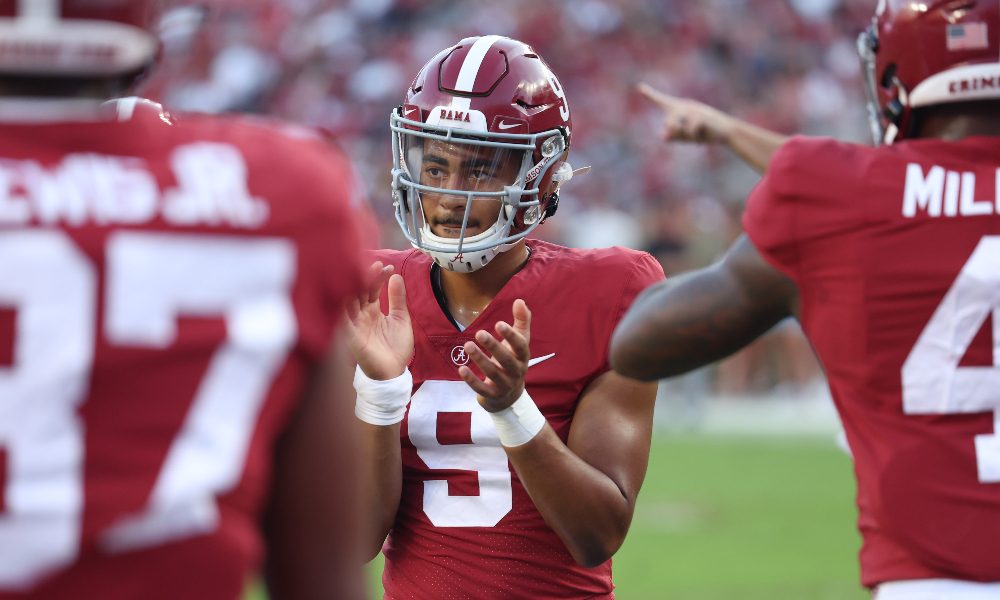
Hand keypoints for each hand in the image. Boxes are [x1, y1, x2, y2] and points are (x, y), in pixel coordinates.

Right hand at [344, 261, 412, 379]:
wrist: (393, 373)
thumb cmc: (396, 348)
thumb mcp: (401, 319)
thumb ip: (398, 298)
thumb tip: (396, 275)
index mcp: (372, 311)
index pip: (371, 288)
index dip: (377, 276)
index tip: (386, 266)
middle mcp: (360, 315)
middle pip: (358, 291)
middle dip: (365, 277)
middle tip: (374, 264)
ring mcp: (354, 325)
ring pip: (348, 301)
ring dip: (354, 287)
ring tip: (363, 272)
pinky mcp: (350, 336)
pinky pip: (342, 319)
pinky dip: (343, 306)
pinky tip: (347, 292)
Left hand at [459, 299, 530, 412]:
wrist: (510, 396)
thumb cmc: (512, 360)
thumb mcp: (519, 342)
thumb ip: (521, 321)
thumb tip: (520, 300)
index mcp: (523, 357)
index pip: (520, 346)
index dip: (511, 336)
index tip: (498, 324)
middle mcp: (517, 372)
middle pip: (506, 360)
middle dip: (493, 346)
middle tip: (479, 333)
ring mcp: (505, 385)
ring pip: (493, 373)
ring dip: (480, 359)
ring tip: (468, 345)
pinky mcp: (493, 395)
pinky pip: (482, 389)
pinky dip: (472, 380)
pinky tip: (461, 369)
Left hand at [637, 82, 733, 144]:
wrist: (725, 131)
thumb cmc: (704, 133)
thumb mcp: (686, 137)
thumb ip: (674, 136)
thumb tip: (663, 137)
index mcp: (678, 109)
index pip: (662, 102)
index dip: (650, 95)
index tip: (639, 87)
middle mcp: (684, 106)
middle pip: (668, 123)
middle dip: (676, 134)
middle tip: (691, 136)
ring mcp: (692, 109)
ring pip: (677, 127)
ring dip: (687, 136)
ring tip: (698, 134)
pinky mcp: (700, 115)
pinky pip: (690, 131)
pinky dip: (696, 137)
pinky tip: (705, 132)